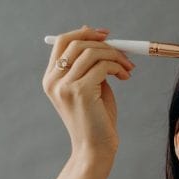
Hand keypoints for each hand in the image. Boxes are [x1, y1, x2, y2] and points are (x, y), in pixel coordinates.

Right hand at [41, 24, 135, 157]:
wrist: (95, 149)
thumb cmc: (96, 119)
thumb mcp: (91, 85)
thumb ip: (90, 63)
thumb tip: (90, 30)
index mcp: (51, 78)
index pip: (63, 42)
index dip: (84, 32)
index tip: (106, 35)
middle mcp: (53, 80)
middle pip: (76, 43)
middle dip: (103, 43)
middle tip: (124, 53)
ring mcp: (64, 86)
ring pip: (91, 52)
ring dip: (115, 56)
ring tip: (127, 69)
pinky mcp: (79, 91)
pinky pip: (102, 66)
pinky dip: (117, 67)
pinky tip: (125, 77)